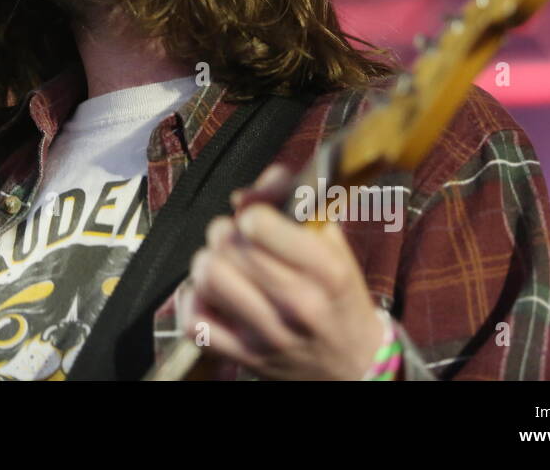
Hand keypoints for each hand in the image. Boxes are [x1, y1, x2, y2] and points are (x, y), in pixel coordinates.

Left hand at [179, 163, 386, 379]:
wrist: (355, 364)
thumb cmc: (341, 297)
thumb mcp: (333, 244)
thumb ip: (295, 204)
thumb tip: (254, 186)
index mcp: (325, 270)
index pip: (258, 224)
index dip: (252, 213)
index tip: (258, 219)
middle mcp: (297, 303)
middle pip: (227, 246)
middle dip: (227, 233)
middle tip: (239, 240)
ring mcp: (268, 334)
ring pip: (207, 277)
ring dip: (209, 263)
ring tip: (225, 265)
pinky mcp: (244, 357)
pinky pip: (193, 320)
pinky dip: (193, 301)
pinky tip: (211, 295)